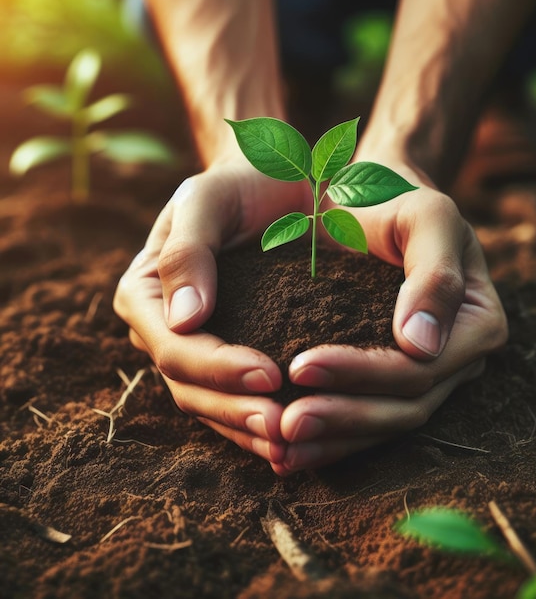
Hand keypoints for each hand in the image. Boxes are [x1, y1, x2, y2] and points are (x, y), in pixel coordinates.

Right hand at [114, 154, 309, 464]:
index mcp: (146, 296)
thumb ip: (187, 252)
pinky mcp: (230, 356)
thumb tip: (182, 319)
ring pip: (213, 404)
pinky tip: (295, 438)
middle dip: (236, 410)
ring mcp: (196, 348)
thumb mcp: (207, 200)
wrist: (270, 186)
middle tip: (285, 427)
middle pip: (190, 387)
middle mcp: (164, 330)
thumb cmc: (239, 185)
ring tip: (292, 442)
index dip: (218, 367)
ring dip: (249, 429)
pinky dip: (260, 421)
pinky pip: (239, 398)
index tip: (270, 374)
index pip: (174, 347)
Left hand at [274, 153, 507, 474]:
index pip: (419, 368)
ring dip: (332, 440)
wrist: (377, 196)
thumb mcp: (427, 218)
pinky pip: (366, 416)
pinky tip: (287, 448)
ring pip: (384, 423)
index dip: (361, 374)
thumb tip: (421, 346)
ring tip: (279, 449)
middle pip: (403, 407)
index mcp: (476, 324)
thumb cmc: (400, 197)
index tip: (299, 366)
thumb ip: (435, 276)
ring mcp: (429, 373)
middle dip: (341, 418)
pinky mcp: (393, 377)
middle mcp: (457, 357)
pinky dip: (330, 436)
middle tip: (283, 424)